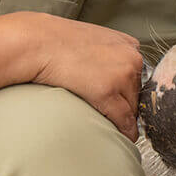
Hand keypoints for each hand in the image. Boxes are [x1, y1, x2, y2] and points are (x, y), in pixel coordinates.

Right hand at [7, 11, 144, 139]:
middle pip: (137, 92)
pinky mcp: (107, 92)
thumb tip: (107, 73)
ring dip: (124, 118)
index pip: (138, 75)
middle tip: (112, 113)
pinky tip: (122, 136)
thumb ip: (106, 54)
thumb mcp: (91, 40)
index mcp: (127, 44)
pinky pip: (124, 120)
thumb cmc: (55, 41)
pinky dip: (125, 131)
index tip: (123, 100)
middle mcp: (130, 58)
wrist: (37, 43)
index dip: (128, 90)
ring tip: (110, 122)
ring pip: (132, 108)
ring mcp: (121, 75)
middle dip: (126, 104)